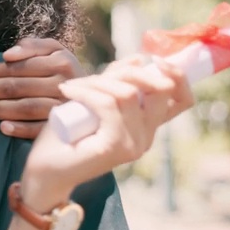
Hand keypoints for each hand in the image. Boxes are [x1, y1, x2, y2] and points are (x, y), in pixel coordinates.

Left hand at [0, 37, 84, 137]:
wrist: (96, 99)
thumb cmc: (62, 70)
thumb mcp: (54, 50)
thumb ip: (33, 45)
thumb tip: (8, 54)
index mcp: (61, 61)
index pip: (17, 67)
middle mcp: (64, 84)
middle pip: (16, 86)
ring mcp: (65, 107)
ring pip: (24, 107)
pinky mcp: (65, 128)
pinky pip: (41, 129)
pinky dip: (21, 129)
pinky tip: (1, 129)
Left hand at [19, 57, 194, 209]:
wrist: (46, 171)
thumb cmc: (67, 135)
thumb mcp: (94, 98)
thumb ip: (115, 81)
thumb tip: (138, 58)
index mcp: (147, 125)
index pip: (182, 99)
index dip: (177, 74)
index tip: (154, 58)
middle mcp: (147, 136)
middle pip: (161, 89)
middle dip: (128, 71)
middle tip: (94, 76)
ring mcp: (135, 143)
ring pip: (128, 94)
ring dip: (96, 82)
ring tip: (72, 87)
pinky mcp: (117, 146)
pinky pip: (108, 104)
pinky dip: (86, 92)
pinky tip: (67, 91)